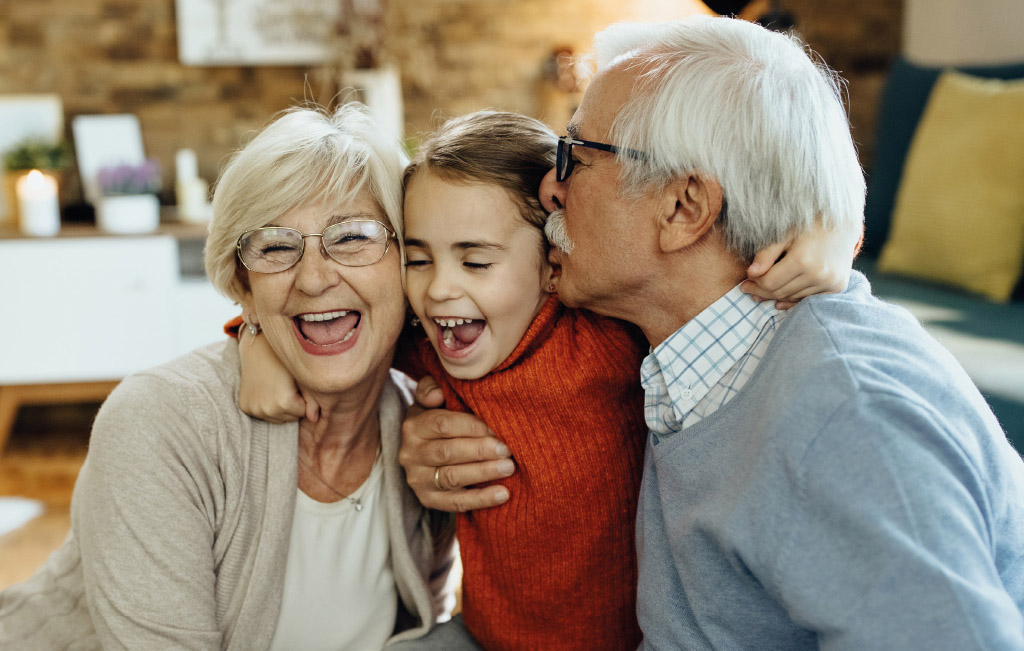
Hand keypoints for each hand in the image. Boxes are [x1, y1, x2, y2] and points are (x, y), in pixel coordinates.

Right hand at [238, 329, 320, 422]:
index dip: (303, 399)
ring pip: (277, 418)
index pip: (303, 412)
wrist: (257, 350)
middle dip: (293, 406)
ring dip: (280, 409)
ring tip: (277, 389)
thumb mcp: (302, 380)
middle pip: (290, 417)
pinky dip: (267, 407)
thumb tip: (314, 420)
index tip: (297, 386)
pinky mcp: (245, 407)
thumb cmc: (284, 362)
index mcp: (284, 403)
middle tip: (287, 386)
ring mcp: (255, 410)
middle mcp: (268, 410)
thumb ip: (312, 401)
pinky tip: (266, 391)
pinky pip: (263, 414)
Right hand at [399, 376, 514, 511]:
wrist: (427, 449)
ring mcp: (417, 479)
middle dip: (480, 450)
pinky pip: (456, 503)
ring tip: (509, 467)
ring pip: (452, 477)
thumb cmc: (440, 419)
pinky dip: (481, 499)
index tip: (497, 426)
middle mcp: (410, 453)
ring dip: (483, 473)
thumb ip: (432, 388)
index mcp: (413, 426)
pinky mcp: (428, 500)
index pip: (443, 424)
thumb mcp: (433, 399)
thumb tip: (437, 395)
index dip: (472, 426)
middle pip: (447, 452)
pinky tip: (503, 493)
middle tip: (508, 449)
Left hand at [741, 219, 860, 308]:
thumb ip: (766, 254)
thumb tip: (751, 273)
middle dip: (761, 291)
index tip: (745, 281)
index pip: (769, 282)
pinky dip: (792, 300)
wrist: (842, 225)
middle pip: (780, 292)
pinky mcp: (837, 287)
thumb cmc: (809, 226)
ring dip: (775, 296)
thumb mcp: (784, 234)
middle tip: (747, 289)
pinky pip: (808, 299)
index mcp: (802, 260)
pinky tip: (779, 301)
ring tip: (761, 293)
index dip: (754, 283)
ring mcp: (829, 283)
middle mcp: (818, 274)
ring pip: (792, 297)